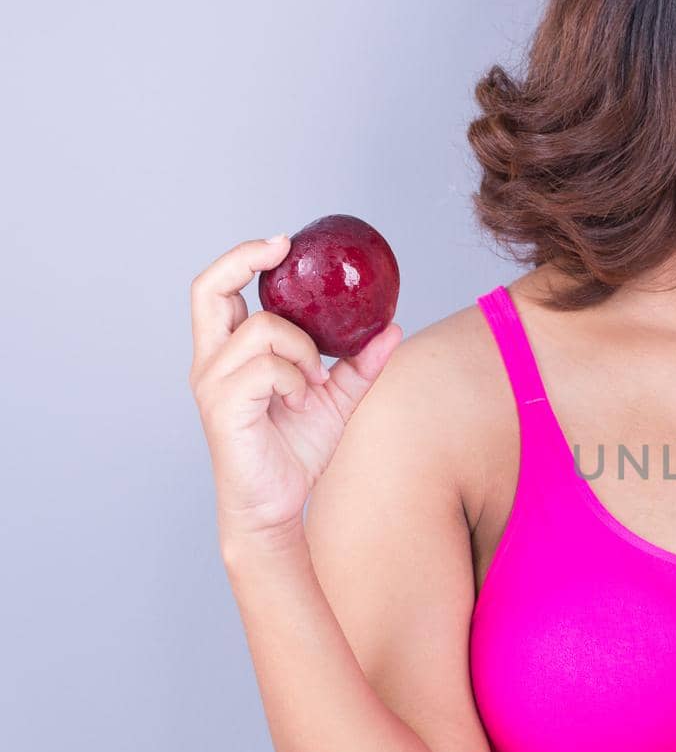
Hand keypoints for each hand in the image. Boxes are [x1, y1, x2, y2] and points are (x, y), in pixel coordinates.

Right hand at [188, 234, 402, 548]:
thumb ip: (360, 364)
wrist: (275, 508)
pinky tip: (303, 401)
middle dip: (244, 259)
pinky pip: (266, 368)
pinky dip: (296, 377)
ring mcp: (212, 382)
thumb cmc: (294, 452)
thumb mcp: (338, 400)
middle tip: (282, 250)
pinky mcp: (223, 406)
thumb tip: (392, 328)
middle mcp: (211, 361)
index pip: (218, 289)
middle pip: (207, 287)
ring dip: (302, 348)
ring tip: (315, 382)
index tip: (284, 243)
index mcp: (230, 352)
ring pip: (261, 329)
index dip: (245, 258)